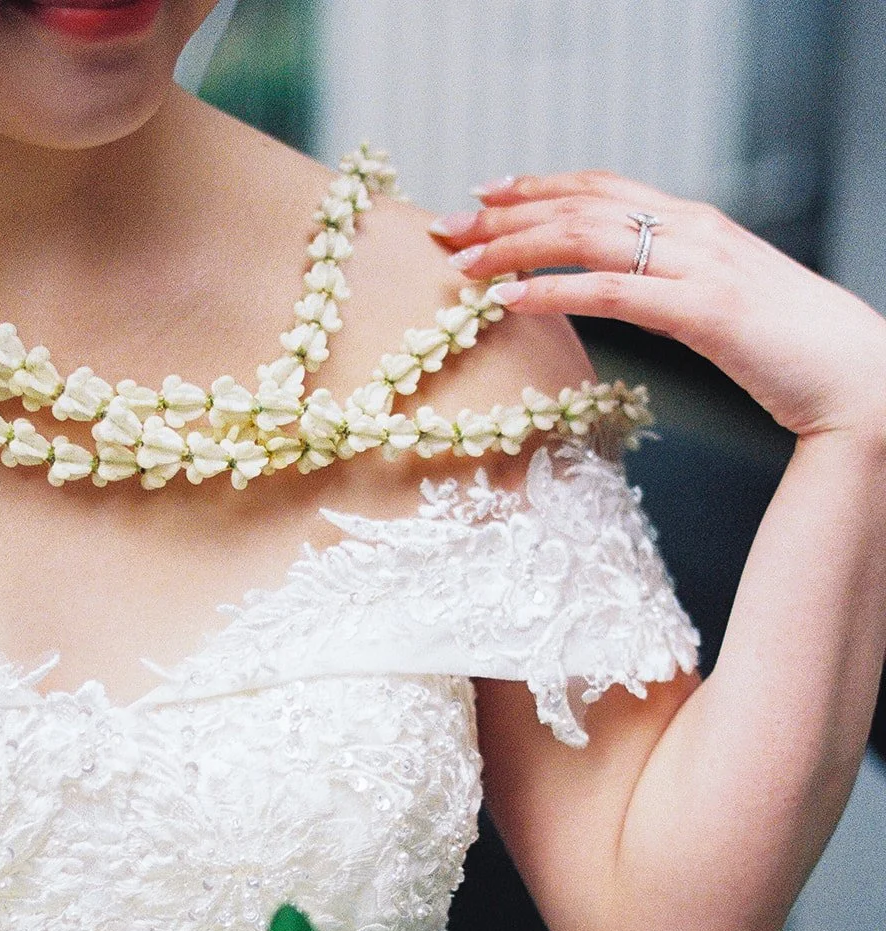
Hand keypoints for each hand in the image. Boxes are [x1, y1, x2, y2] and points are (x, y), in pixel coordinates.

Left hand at [430, 171, 885, 441]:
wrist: (857, 376)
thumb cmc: (792, 351)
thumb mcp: (722, 307)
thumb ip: (674, 290)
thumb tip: (623, 296)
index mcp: (697, 225)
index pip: (603, 190)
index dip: (539, 188)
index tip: (487, 197)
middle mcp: (694, 231)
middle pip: (582, 206)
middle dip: (508, 215)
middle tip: (450, 229)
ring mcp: (699, 266)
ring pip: (587, 238)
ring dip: (516, 248)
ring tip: (465, 264)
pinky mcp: (703, 310)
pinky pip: (611, 292)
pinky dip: (552, 292)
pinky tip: (508, 300)